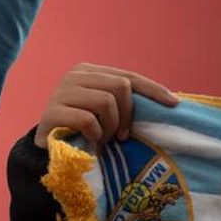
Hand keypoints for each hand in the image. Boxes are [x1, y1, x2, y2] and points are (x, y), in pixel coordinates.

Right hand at [34, 62, 177, 147]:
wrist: (48, 149)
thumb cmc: (82, 130)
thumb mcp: (104, 110)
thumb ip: (122, 100)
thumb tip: (168, 100)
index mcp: (88, 71)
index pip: (128, 76)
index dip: (152, 89)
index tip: (173, 104)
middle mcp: (73, 76)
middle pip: (119, 86)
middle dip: (126, 114)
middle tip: (122, 135)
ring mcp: (60, 92)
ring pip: (105, 102)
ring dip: (110, 126)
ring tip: (103, 139)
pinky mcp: (51, 112)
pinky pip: (87, 120)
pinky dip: (95, 134)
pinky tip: (91, 142)